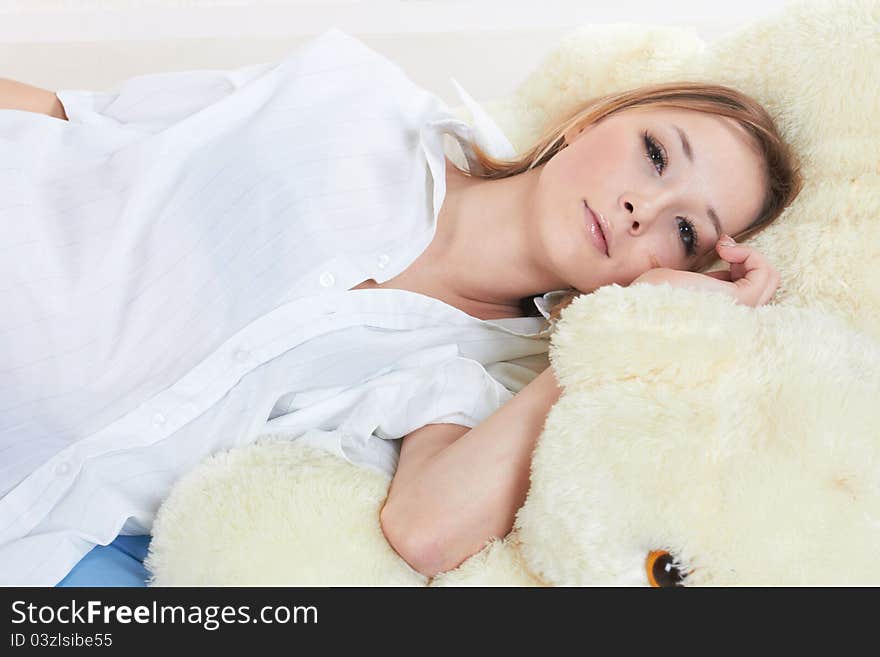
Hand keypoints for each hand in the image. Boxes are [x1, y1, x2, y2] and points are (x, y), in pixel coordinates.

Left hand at [630, 234, 780, 306]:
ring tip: (723, 249)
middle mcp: (733, 319)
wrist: (636, 307)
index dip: (741, 264)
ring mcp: (739, 312)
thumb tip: (727, 270)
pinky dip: (750, 255)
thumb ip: (707, 280)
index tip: (719, 248)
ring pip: (770, 278)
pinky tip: (725, 250)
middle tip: (722, 246)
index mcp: (720, 315)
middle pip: (765, 286)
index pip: (750, 290)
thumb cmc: (649, 297)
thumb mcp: (681, 282)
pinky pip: (765, 273)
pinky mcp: (740, 301)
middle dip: (749, 258)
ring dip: (750, 255)